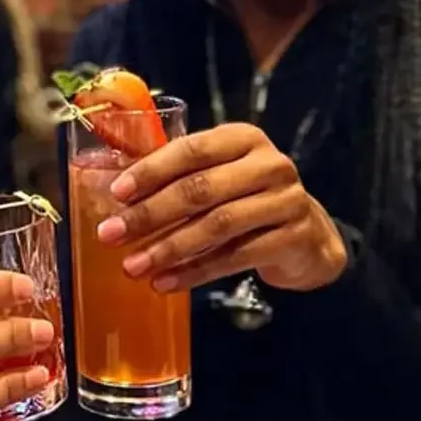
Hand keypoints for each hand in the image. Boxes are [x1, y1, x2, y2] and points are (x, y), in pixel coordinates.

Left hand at [98, 122, 347, 293]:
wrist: (308, 237)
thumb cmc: (247, 200)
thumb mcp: (220, 177)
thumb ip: (178, 178)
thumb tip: (114, 197)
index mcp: (242, 139)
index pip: (191, 150)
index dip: (151, 171)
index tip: (116, 193)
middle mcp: (269, 164)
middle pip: (200, 189)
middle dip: (150, 214)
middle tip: (112, 235)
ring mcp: (286, 200)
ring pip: (217, 225)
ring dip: (168, 249)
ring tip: (133, 267)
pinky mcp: (295, 237)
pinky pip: (235, 257)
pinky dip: (195, 272)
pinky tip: (166, 282)